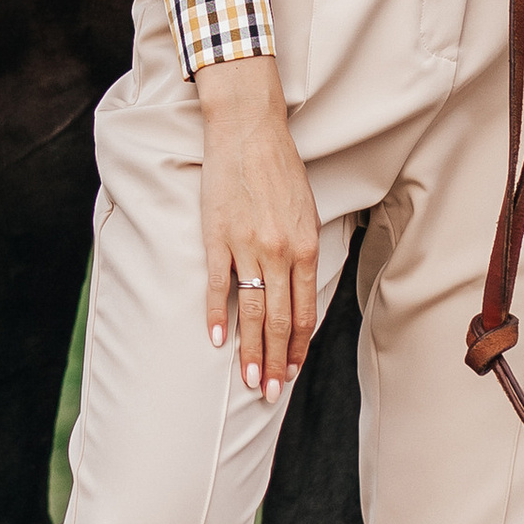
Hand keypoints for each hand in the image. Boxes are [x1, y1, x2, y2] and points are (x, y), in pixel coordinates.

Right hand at [194, 54, 320, 403]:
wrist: (248, 130)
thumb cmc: (280, 168)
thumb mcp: (306, 210)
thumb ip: (303, 251)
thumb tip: (299, 289)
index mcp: (304, 247)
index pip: (302, 312)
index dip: (297, 347)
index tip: (290, 372)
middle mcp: (278, 253)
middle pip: (278, 321)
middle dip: (274, 362)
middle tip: (269, 393)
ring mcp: (246, 247)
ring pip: (250, 312)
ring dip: (249, 351)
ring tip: (248, 380)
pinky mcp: (216, 237)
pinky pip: (217, 286)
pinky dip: (216, 316)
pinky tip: (216, 341)